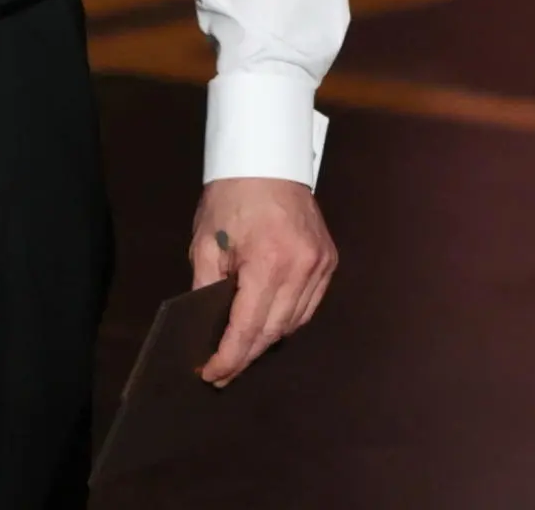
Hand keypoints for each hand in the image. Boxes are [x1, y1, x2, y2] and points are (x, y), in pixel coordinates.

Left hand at [189, 176, 336, 384]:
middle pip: (273, 331)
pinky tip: (268, 324)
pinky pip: (308, 306)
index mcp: (267, 262)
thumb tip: (205, 326)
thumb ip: (206, 286)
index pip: (248, 327)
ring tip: (241, 351)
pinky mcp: (329, 262)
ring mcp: (320, 266)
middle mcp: (301, 268)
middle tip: (222, 371)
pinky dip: (288, 320)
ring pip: (294, 323)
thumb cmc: (231, 197)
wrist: (267, 160)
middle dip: (246, 355)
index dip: (229, 357)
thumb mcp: (206, 241)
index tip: (213, 374)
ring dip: (267, 340)